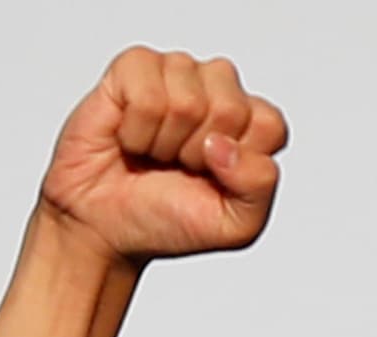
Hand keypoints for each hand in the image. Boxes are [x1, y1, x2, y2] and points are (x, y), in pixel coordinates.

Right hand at [39, 48, 287, 264]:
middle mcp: (217, 90)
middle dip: (197, 153)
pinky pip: (146, 94)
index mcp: (249, 123)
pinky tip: (131, 137)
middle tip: (177, 166)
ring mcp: (176, 73)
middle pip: (230, 108)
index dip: (239, 163)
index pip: (269, 125)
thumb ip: (259, 185)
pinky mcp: (134, 68)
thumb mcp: (235, 225)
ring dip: (164, 142)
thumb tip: (226, 144)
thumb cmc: (167, 218)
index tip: (213, 180)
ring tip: (153, 153)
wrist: (106, 227)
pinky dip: (135, 130)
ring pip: (187, 100)